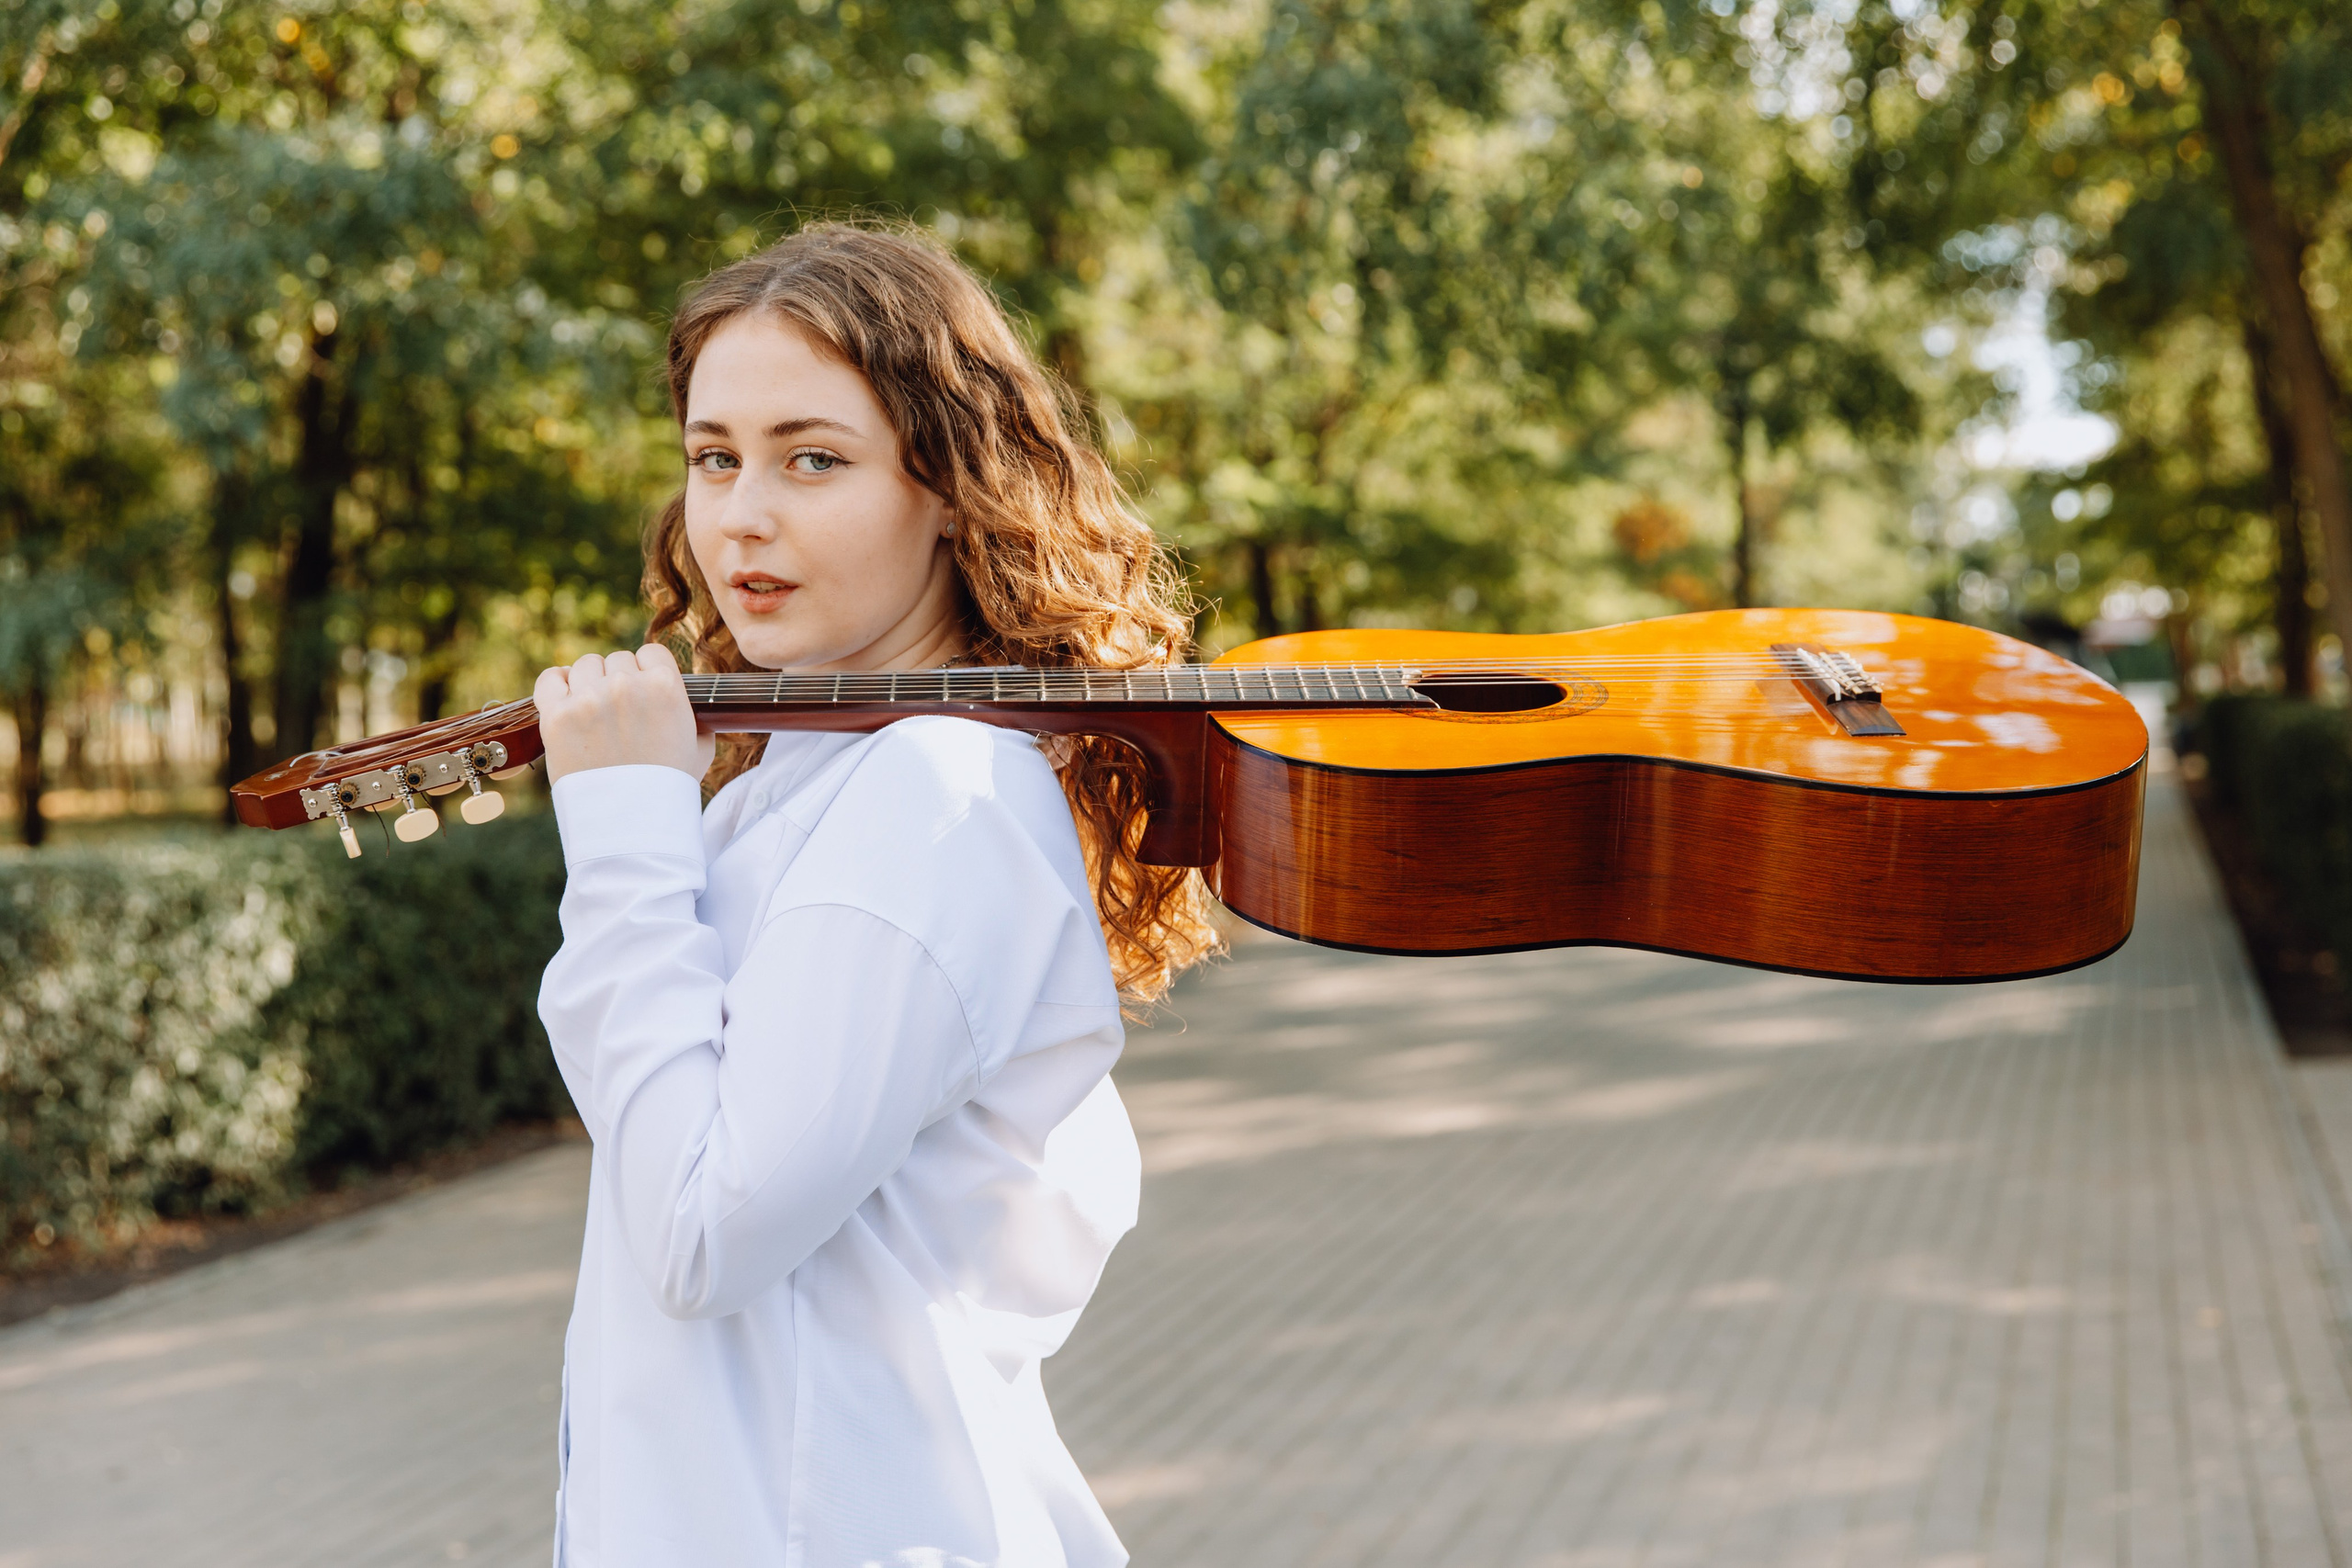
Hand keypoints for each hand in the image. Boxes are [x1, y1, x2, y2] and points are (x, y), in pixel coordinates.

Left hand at [534, 644, 715, 784]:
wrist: (632, 823)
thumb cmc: (669, 787)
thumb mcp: (700, 746)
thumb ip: (694, 715)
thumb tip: (685, 702)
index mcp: (665, 686)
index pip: (651, 653)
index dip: (648, 672)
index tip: (643, 691)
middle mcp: (626, 686)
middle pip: (617, 660)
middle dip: (619, 681)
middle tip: (620, 713)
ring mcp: (588, 700)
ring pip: (585, 666)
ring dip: (590, 683)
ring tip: (595, 711)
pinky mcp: (557, 717)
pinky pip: (551, 679)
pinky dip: (558, 684)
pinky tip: (566, 698)